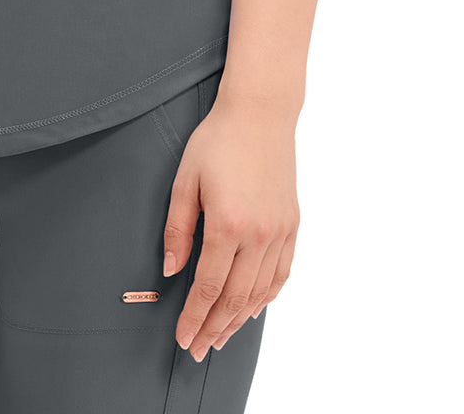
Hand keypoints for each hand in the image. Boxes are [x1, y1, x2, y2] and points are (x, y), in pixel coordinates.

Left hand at [162, 89, 299, 358]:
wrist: (259, 114)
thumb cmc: (216, 141)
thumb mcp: (185, 179)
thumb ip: (178, 229)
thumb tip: (172, 270)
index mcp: (227, 224)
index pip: (209, 286)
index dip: (194, 317)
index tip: (183, 338)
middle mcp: (258, 235)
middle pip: (235, 298)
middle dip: (214, 328)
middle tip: (198, 349)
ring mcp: (279, 231)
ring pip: (260, 292)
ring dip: (240, 319)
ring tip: (221, 337)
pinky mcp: (292, 225)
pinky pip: (281, 273)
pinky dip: (267, 296)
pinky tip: (253, 308)